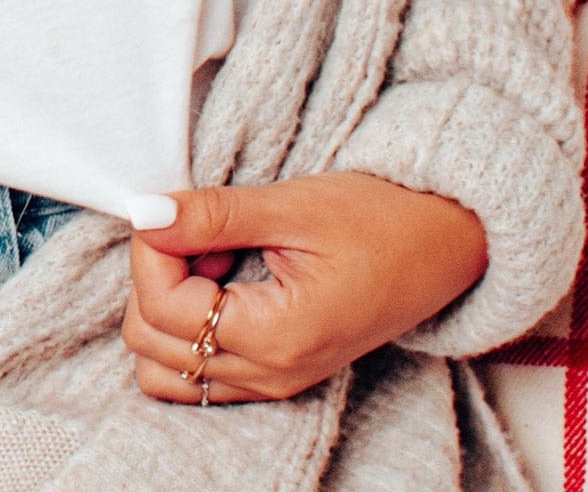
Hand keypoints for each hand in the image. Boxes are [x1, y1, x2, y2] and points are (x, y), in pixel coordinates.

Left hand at [120, 173, 487, 402]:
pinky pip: (198, 369)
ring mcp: (274, 380)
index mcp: (278, 338)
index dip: (152, 248)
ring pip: (166, 366)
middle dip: (154, 276)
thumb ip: (211, 215)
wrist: (442, 241)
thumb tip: (144, 214)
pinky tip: (220, 277)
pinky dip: (188, 326)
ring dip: (166, 305)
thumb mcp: (291, 206)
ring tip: (210, 256)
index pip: (162, 308)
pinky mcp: (276, 369)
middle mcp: (272, 375)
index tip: (175, 208)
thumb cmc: (379, 219)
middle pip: (152, 343)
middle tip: (197, 229)